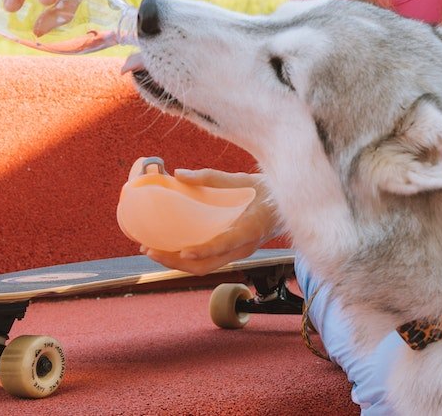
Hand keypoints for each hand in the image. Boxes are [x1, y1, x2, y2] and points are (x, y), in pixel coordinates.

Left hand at [139, 167, 281, 275]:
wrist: (290, 205)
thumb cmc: (267, 190)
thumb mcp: (242, 179)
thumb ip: (211, 177)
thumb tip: (178, 174)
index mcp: (251, 228)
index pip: (226, 244)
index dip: (204, 250)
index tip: (184, 251)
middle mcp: (244, 246)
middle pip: (208, 265)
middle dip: (175, 262)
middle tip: (150, 250)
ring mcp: (238, 253)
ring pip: (205, 267)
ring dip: (176, 263)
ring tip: (151, 251)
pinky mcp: (232, 252)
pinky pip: (208, 261)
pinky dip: (186, 258)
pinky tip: (169, 248)